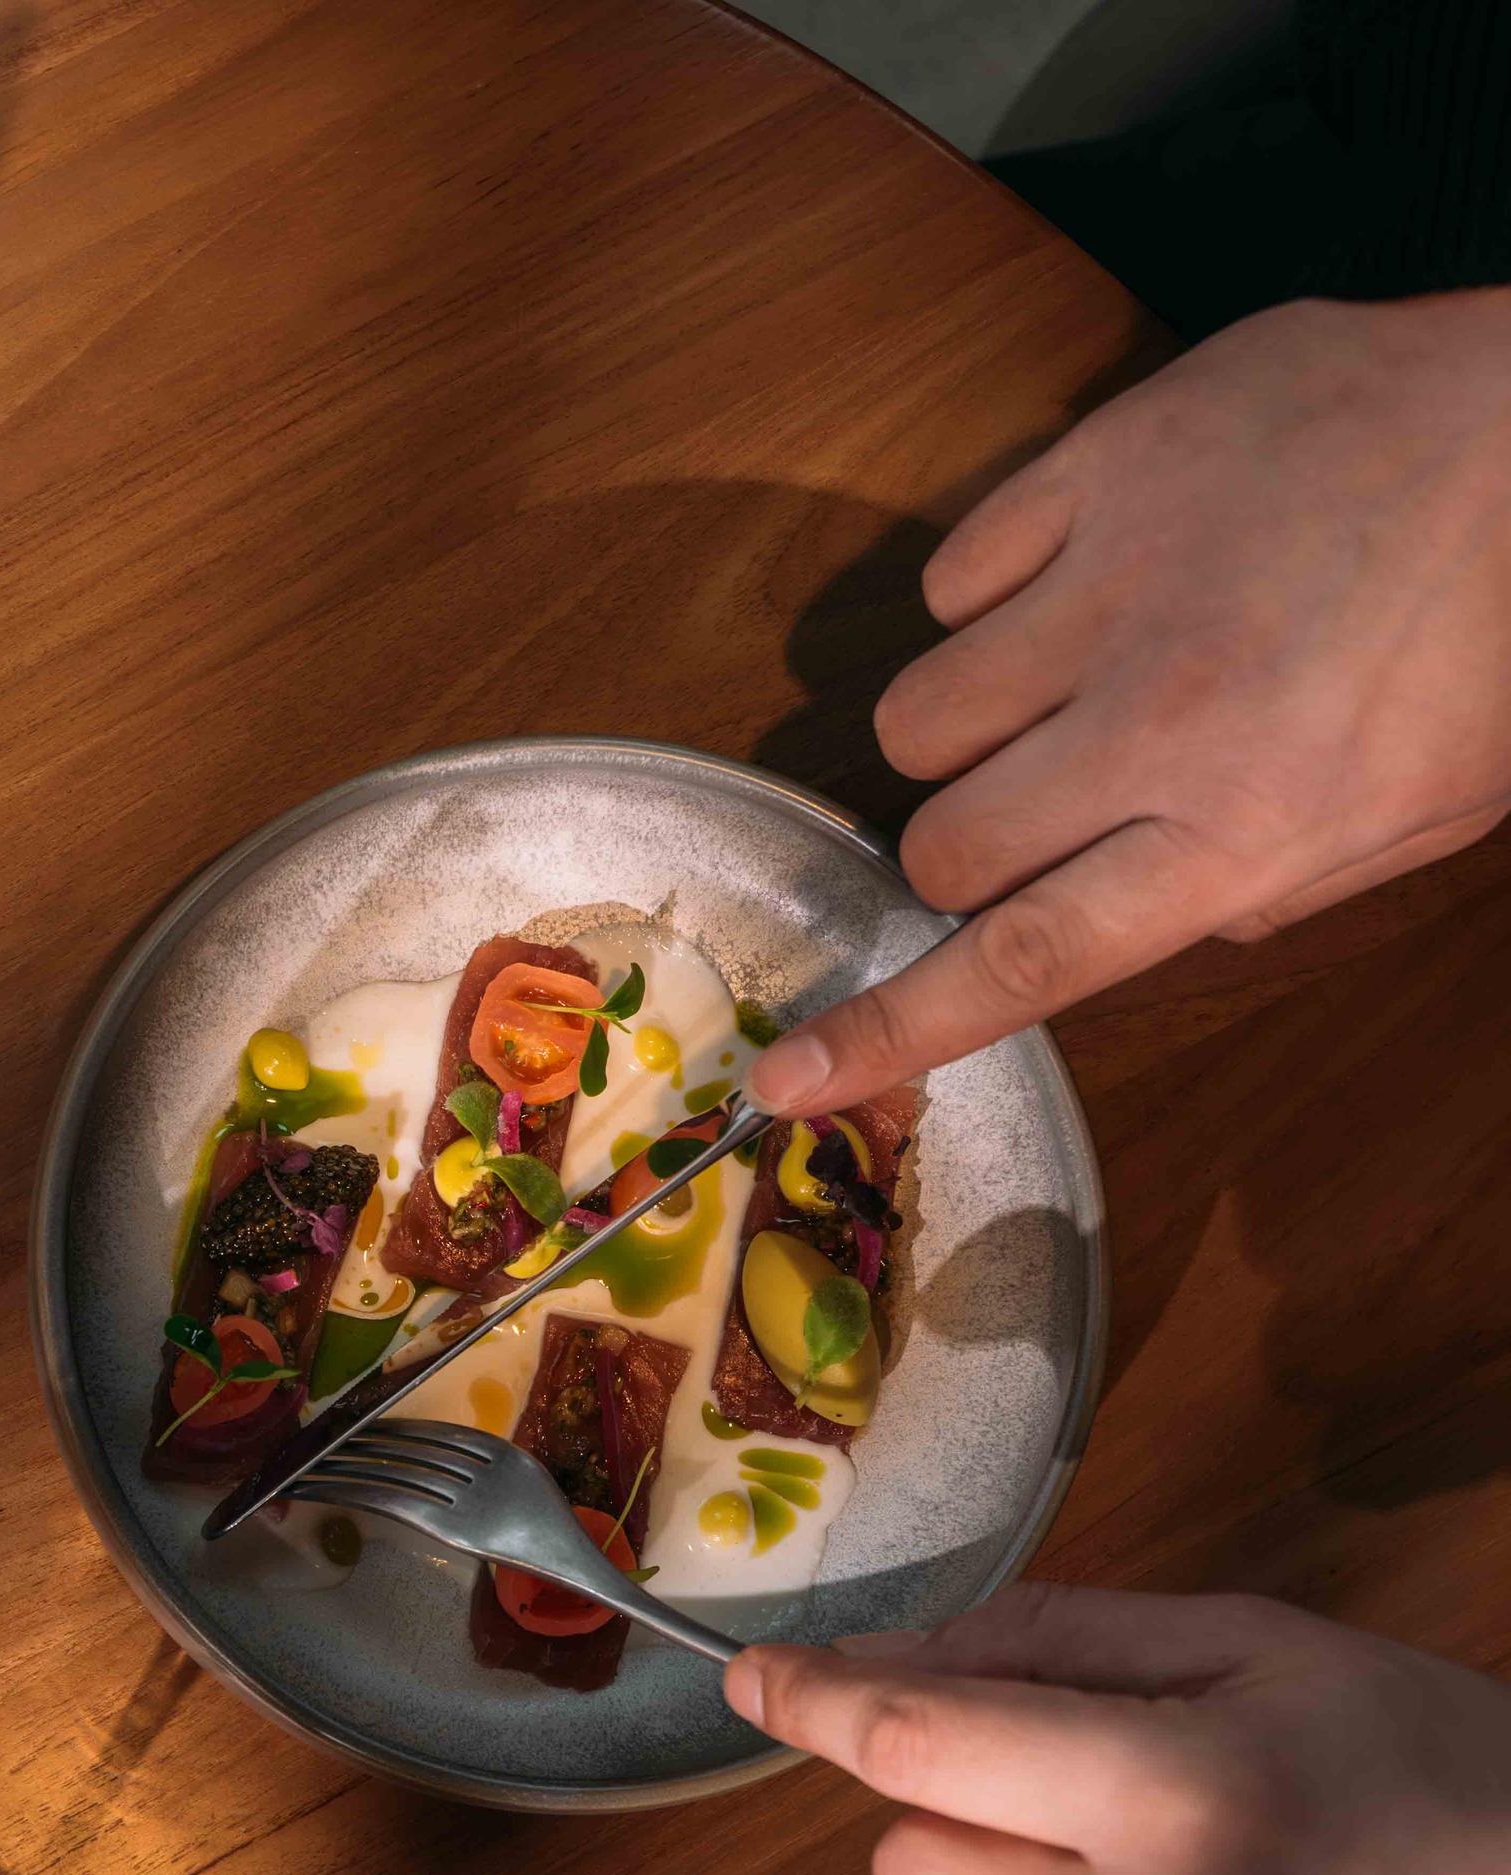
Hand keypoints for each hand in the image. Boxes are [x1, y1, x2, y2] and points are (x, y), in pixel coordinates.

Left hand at [725, 1585, 1510, 1874]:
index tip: (752, 1677)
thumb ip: (1067, 1642)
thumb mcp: (1273, 1655)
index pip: (916, 1748)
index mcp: (1178, 1798)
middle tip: (1064, 1776)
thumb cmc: (1446, 1775)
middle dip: (946, 1806)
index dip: (815, 1704)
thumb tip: (894, 1652)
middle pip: (907, 1866)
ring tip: (1157, 1867)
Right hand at [755, 290, 1510, 1119]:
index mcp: (1251, 828)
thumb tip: (1122, 916)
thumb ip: (1258, 887)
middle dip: (979, 847)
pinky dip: (1001, 590)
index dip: (891, 1029)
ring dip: (974, 726)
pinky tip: (1098, 570)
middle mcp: (1161, 721)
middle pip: (945, 846)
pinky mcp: (1101, 465)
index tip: (787, 1077)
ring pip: (919, 719)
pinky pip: (956, 574)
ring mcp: (1118, 582)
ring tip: (1070, 678)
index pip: (1022, 962)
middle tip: (1054, 801)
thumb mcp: (1420, 813)